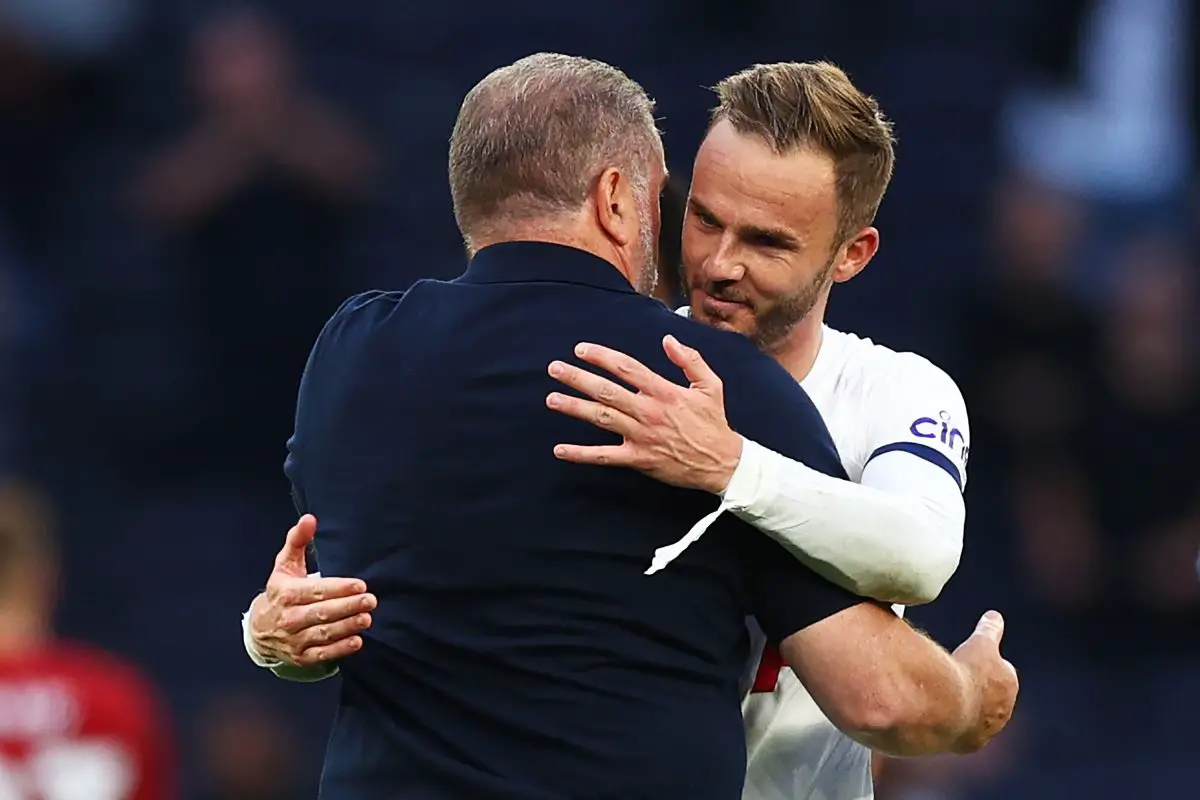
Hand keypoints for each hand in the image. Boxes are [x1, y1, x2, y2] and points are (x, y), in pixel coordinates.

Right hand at [248, 514, 376, 666]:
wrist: (259, 630)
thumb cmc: (280, 591)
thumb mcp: (285, 565)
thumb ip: (298, 540)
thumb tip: (309, 518)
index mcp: (286, 593)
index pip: (316, 591)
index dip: (338, 588)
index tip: (360, 585)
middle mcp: (289, 618)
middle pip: (322, 613)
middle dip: (347, 607)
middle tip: (370, 601)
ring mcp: (295, 640)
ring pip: (324, 634)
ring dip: (347, 627)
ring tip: (367, 619)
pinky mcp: (302, 657)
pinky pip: (323, 654)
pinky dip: (340, 649)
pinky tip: (357, 641)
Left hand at [546, 335, 742, 493]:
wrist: (722, 462)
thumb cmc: (713, 423)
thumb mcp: (710, 385)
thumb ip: (690, 359)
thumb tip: (668, 339)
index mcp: (664, 391)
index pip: (626, 367)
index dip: (601, 356)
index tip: (581, 349)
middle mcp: (648, 411)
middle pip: (606, 390)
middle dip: (577, 378)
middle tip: (555, 368)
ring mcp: (641, 435)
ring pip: (601, 418)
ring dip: (574, 407)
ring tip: (551, 399)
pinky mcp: (638, 459)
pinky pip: (604, 456)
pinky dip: (581, 454)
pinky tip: (560, 449)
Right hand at [950, 611, 1018, 752]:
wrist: (947, 707)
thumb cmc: (966, 672)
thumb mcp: (979, 644)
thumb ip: (989, 630)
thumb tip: (995, 615)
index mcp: (1008, 685)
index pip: (1002, 673)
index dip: (985, 667)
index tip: (972, 663)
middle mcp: (1002, 711)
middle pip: (991, 698)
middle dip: (978, 691)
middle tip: (957, 680)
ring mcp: (986, 730)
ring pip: (976, 718)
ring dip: (964, 709)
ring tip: (943, 699)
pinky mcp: (968, 744)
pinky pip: (961, 734)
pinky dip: (951, 725)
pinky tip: (936, 715)